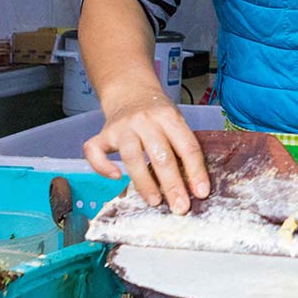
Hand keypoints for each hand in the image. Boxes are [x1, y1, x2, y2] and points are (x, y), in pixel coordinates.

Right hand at [83, 93, 209, 214]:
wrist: (130, 90)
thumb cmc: (157, 113)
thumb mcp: (175, 120)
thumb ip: (181, 146)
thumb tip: (194, 184)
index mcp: (169, 117)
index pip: (187, 146)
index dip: (196, 171)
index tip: (201, 193)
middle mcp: (145, 121)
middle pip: (161, 155)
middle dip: (172, 184)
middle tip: (180, 207)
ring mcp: (122, 127)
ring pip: (132, 157)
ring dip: (145, 182)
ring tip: (155, 201)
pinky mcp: (103, 134)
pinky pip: (96, 152)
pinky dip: (104, 167)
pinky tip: (116, 178)